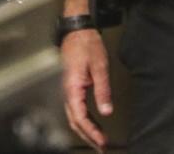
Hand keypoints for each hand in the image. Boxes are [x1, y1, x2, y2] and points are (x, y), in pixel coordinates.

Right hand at [60, 29, 112, 151]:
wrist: (77, 31)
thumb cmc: (86, 44)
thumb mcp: (99, 67)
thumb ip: (102, 91)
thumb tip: (106, 111)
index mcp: (72, 87)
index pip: (80, 117)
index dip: (91, 132)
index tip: (101, 141)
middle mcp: (67, 90)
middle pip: (75, 121)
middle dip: (87, 136)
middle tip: (100, 147)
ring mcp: (68, 89)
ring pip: (74, 116)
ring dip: (85, 130)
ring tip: (98, 140)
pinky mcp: (71, 87)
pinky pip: (75, 108)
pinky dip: (84, 120)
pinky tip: (93, 124)